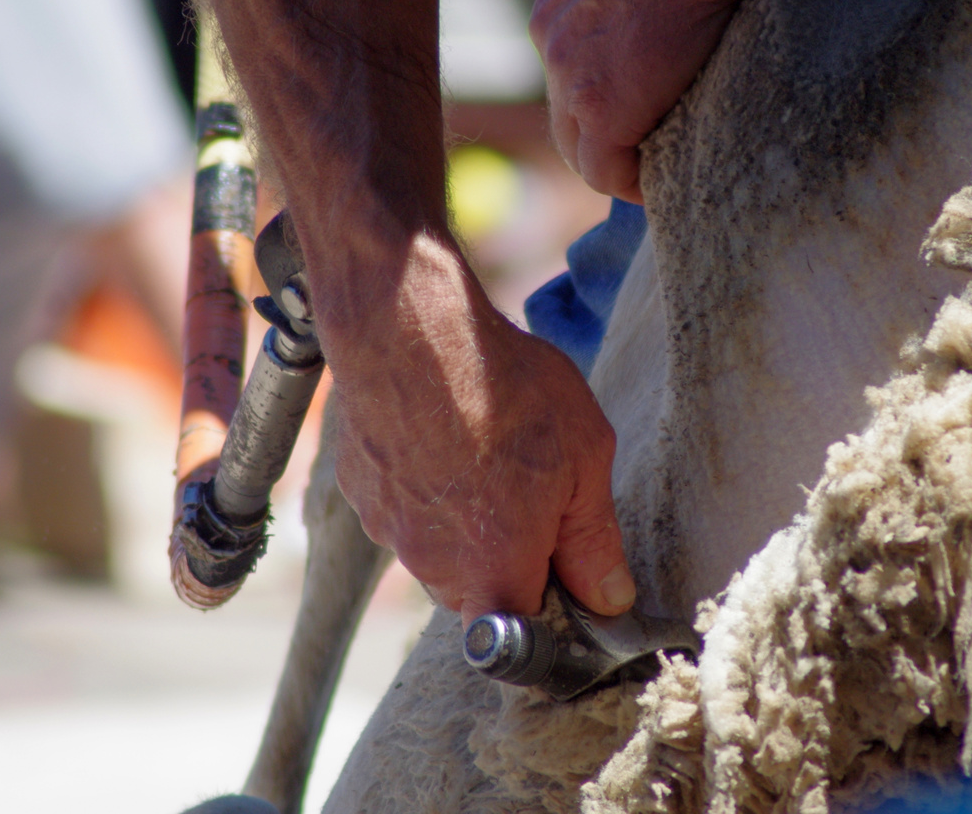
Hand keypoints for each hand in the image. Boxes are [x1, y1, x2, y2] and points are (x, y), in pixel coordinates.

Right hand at [311, 231, 633, 624]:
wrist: (408, 328)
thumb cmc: (504, 389)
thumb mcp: (583, 460)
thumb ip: (594, 541)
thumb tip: (609, 597)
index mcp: (495, 573)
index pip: (521, 643)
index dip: (548, 620)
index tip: (567, 582)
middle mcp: (433, 567)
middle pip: (482, 591)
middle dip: (512, 557)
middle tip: (538, 489)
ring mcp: (389, 530)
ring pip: (442, 548)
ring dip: (468, 519)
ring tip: (488, 447)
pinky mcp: (362, 493)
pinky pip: (406, 509)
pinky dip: (427, 485)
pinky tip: (447, 433)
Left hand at [530, 0, 746, 202]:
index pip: (571, 39)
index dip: (606, 67)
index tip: (645, 82)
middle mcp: (552, 23)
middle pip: (565, 96)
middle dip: (603, 120)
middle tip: (650, 140)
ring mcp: (569, 71)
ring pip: (579, 141)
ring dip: (620, 158)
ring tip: (664, 169)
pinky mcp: (601, 111)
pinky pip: (608, 172)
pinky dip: (637, 183)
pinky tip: (671, 184)